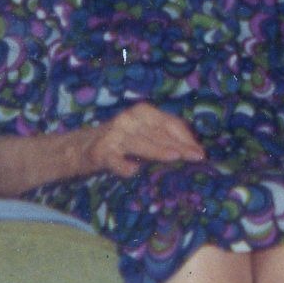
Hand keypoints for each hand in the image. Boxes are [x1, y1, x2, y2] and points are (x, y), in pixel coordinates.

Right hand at [82, 105, 205, 176]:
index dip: (186, 138)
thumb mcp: (144, 132)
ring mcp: (113, 135)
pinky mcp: (100, 153)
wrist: (83, 147)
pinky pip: (115, 160)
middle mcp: (128, 120)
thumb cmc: (123, 141)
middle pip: (158, 133)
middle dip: (178, 146)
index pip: (169, 123)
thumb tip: (196, 150)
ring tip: (174, 157)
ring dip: (157, 150)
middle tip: (196, 158)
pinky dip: (125, 166)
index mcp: (142, 112)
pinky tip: (134, 171)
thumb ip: (166, 137)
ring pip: (139, 143)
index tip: (200, 153)